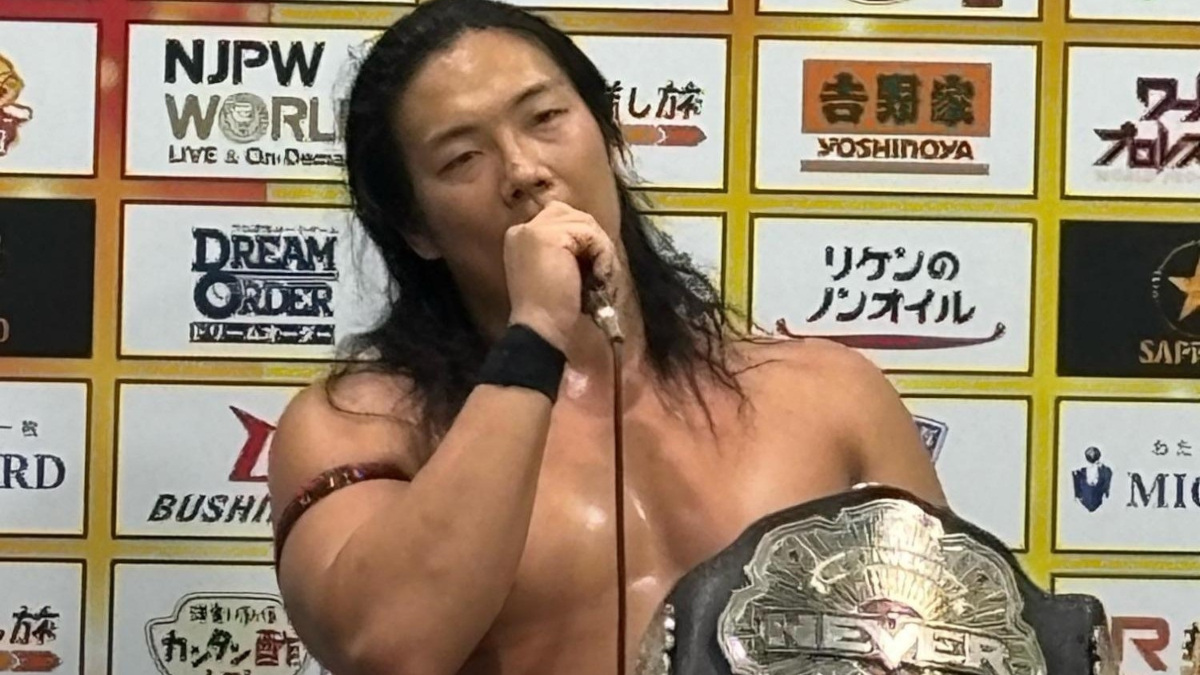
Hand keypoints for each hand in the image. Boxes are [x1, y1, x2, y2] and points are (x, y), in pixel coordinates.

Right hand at [504, 200, 616, 351]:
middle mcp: (523, 227)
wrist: (541, 327)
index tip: (593, 267)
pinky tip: (598, 277)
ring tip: (601, 278)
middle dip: (594, 240)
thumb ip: (567, 249)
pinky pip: (591, 234)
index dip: (584, 239)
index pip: (562, 218)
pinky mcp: (549, 235)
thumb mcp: (557, 269)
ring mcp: (534, 229)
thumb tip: (595, 237)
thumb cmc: (551, 309)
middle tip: (602, 271)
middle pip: (575, 216)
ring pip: (586, 224)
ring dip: (601, 250)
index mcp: (522, 236)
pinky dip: (602, 255)